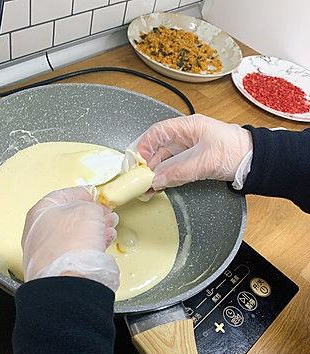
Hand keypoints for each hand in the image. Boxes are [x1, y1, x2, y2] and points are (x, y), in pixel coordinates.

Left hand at [21, 187, 119, 290]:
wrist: (67, 280)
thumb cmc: (71, 243)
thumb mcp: (89, 210)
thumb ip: (91, 206)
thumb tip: (95, 212)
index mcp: (40, 212)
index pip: (62, 195)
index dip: (82, 193)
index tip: (93, 195)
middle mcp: (38, 233)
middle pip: (68, 217)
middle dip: (90, 214)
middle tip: (105, 213)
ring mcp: (45, 253)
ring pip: (73, 236)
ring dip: (93, 230)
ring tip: (108, 229)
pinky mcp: (55, 269)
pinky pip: (74, 252)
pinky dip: (88, 247)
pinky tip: (101, 245)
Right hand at [128, 114, 251, 189]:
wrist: (254, 161)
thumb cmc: (235, 151)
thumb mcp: (205, 162)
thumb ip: (178, 171)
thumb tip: (156, 180)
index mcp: (188, 127)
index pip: (157, 132)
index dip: (144, 146)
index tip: (138, 162)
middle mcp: (184, 136)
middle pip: (157, 148)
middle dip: (147, 165)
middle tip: (139, 180)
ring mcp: (187, 149)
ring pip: (163, 160)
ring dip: (154, 174)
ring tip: (146, 188)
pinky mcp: (191, 161)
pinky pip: (172, 168)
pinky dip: (163, 178)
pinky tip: (157, 187)